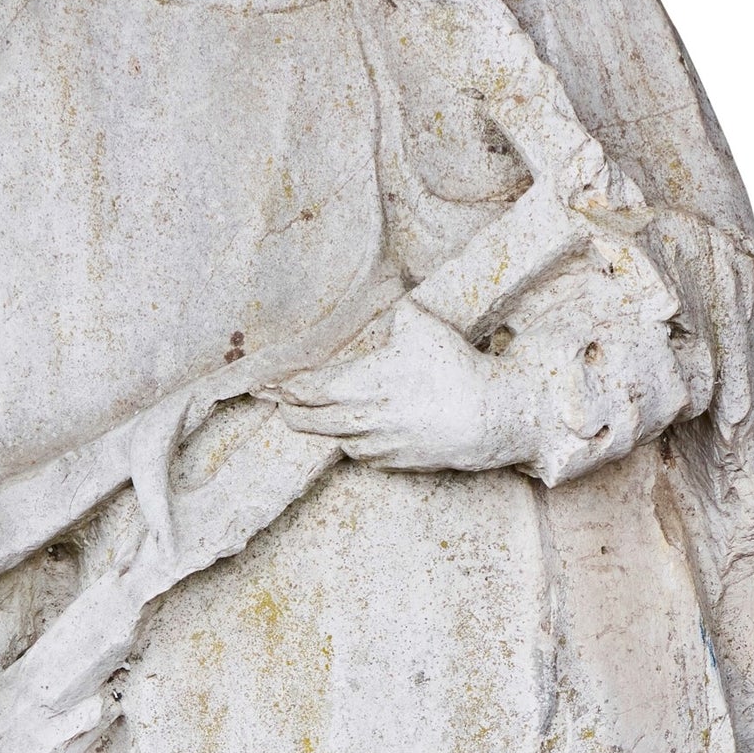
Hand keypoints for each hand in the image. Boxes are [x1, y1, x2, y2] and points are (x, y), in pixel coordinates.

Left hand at [270, 298, 537, 472]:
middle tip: (277, 403)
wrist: (487, 418)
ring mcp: (376, 445)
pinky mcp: (394, 463)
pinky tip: (355, 430)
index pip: (307, 390)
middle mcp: (361, 418)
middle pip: (307, 422)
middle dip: (289, 412)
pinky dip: (353, 440)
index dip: (283, 388)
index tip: (265, 386)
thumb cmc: (455, 369)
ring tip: (312, 416)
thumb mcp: (424, 325)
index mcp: (361, 383)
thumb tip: (397, 290)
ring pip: (334, 438)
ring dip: (323, 426)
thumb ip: (399, 311)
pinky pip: (362, 452)